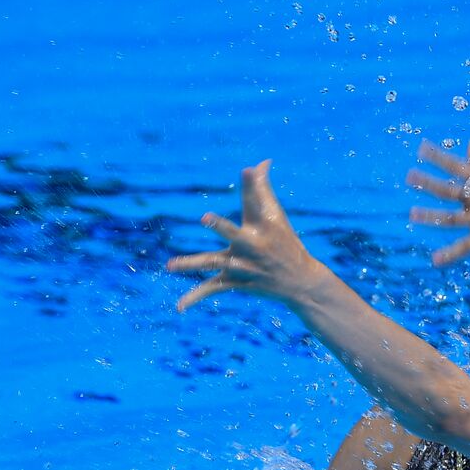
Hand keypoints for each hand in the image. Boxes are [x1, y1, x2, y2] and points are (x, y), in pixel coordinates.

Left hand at [167, 160, 324, 311]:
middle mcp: (253, 247)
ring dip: (193, 264)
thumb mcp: (276, 216)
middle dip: (222, 227)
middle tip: (206, 218)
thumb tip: (261, 161)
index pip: (256, 202)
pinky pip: (212, 290)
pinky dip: (195, 298)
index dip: (253, 185)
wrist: (300, 281)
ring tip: (170, 266)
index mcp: (263, 227)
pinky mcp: (235, 282)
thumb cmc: (284, 240)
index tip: (249, 169)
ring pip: (215, 264)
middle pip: (235, 235)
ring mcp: (243, 266)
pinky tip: (179, 308)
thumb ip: (262, 188)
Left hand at [407, 140, 469, 265]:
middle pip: (449, 190)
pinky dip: (450, 254)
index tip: (420, 148)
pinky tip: (435, 261)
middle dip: (428, 183)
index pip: (456, 165)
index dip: (438, 157)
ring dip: (431, 216)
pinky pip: (466, 247)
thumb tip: (468, 145)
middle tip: (409, 177)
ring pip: (452, 218)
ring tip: (412, 214)